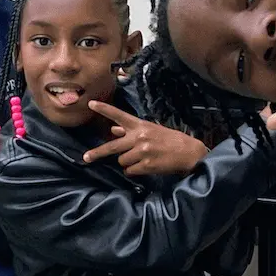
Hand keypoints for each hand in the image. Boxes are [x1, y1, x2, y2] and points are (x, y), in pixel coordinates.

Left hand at [82, 101, 207, 175]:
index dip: (104, 109)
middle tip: (86, 158)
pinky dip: (134, 171)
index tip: (90, 104)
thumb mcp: (151, 130)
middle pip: (112, 146)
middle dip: (97, 153)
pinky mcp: (146, 165)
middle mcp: (139, 137)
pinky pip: (130, 171)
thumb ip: (130, 131)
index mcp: (140, 125)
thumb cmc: (169, 140)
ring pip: (122, 161)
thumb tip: (113, 130)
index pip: (119, 115)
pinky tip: (144, 167)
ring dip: (127, 163)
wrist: (188, 152)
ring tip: (141, 159)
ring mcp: (142, 152)